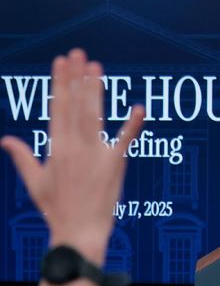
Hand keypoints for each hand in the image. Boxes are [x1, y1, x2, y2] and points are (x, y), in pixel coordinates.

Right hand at [1, 49, 144, 263]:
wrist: (79, 231)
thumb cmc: (57, 209)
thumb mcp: (35, 181)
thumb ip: (22, 157)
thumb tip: (4, 140)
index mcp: (55, 148)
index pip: (58, 107)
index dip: (60, 83)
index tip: (61, 62)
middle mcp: (74, 147)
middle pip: (76, 105)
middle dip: (76, 78)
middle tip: (79, 53)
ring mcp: (95, 155)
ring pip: (95, 116)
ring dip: (96, 90)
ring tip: (97, 67)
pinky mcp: (115, 164)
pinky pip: (125, 140)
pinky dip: (133, 125)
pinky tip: (140, 108)